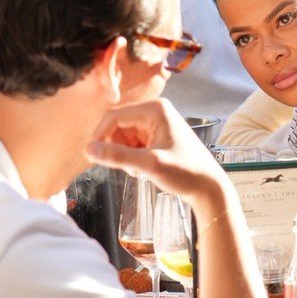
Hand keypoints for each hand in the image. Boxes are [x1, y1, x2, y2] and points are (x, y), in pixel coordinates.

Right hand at [86, 99, 226, 213]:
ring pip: (122, 138)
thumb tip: (88, 150)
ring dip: (124, 156)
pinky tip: (144, 170)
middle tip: (128, 168)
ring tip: (140, 170)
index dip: (99, 136)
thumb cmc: (186, 172)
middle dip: (116, 149)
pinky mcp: (156, 137)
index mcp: (154, 109)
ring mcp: (155, 124)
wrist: (208, 187)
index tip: (91, 156)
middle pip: (117, 127)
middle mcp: (154, 112)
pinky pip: (131, 145)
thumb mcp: (149, 165)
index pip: (114, 116)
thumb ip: (118, 156)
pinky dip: (132, 159)